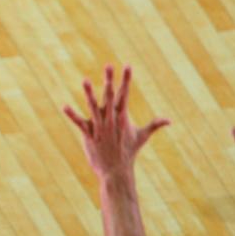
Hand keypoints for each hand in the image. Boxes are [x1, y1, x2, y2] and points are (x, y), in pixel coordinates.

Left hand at [61, 64, 168, 180]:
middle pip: (110, 96)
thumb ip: (154, 125)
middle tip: (108, 65)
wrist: (117, 170)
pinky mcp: (89, 135)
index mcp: (123, 117)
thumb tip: (170, 120)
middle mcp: (112, 120)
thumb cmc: (129, 152)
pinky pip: (79, 123)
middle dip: (110, 81)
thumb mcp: (142, 137)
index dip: (126, 80)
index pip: (125, 94)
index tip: (128, 66)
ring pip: (94, 107)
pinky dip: (72, 115)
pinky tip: (64, 106)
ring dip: (89, 94)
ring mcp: (100, 127)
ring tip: (85, 80)